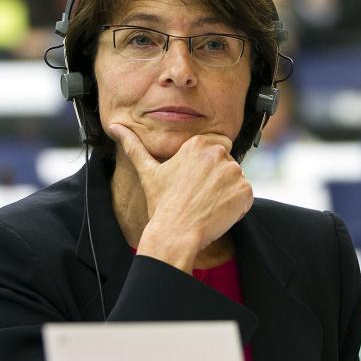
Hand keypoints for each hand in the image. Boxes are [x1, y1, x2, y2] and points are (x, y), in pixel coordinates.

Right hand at [108, 123, 252, 271]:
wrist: (175, 234)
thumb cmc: (161, 204)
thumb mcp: (147, 171)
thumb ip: (134, 146)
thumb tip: (114, 126)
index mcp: (198, 144)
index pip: (214, 151)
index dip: (205, 170)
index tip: (194, 185)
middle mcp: (219, 154)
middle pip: (226, 165)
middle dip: (216, 180)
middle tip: (199, 197)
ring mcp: (234, 172)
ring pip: (236, 180)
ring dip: (227, 193)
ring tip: (206, 206)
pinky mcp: (245, 191)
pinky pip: (245, 196)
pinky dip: (237, 206)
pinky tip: (218, 213)